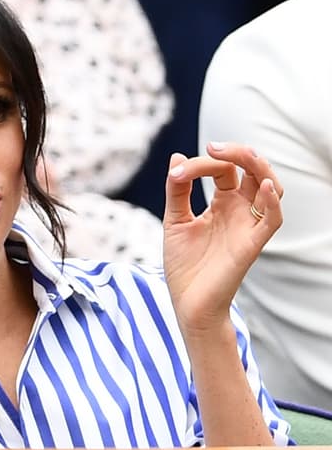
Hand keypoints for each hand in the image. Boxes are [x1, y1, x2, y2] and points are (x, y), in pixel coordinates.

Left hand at [162, 143, 282, 333]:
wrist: (187, 303)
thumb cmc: (184, 265)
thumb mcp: (175, 221)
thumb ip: (177, 191)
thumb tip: (177, 157)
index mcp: (223, 203)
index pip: (223, 169)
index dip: (201, 164)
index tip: (176, 174)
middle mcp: (240, 211)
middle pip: (254, 170)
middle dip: (238, 153)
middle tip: (214, 146)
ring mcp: (248, 226)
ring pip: (271, 188)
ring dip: (260, 167)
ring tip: (239, 154)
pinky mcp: (252, 244)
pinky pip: (273, 220)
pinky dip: (272, 202)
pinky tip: (263, 186)